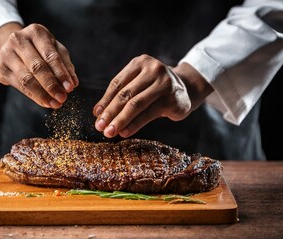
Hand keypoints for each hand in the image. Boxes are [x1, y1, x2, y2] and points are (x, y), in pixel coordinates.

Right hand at [0, 23, 78, 108]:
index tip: (70, 88)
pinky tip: (44, 102)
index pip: (50, 55)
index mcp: (36, 32)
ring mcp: (6, 53)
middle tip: (62, 98)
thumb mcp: (54, 50)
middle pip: (37, 67)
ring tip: (55, 103)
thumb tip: (73, 83)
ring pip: (26, 78)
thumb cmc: (39, 49)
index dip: (61, 73)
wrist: (12, 47)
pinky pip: (19, 86)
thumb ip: (65, 65)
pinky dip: (34, 96)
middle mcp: (18, 40)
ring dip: (43, 94)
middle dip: (52, 85)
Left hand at [93, 54, 212, 137]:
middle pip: (125, 94)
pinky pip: (148, 114)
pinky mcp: (172, 99)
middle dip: (110, 112)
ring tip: (109, 132)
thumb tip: (99, 114)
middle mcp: (153, 69)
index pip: (117, 83)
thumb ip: (122, 95)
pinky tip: (124, 132)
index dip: (105, 100)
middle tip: (99, 126)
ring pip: (136, 104)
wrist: (187, 89)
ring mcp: (164, 84)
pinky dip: (134, 124)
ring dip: (120, 120)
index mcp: (140, 62)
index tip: (96, 114)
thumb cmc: (155, 88)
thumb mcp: (139, 84)